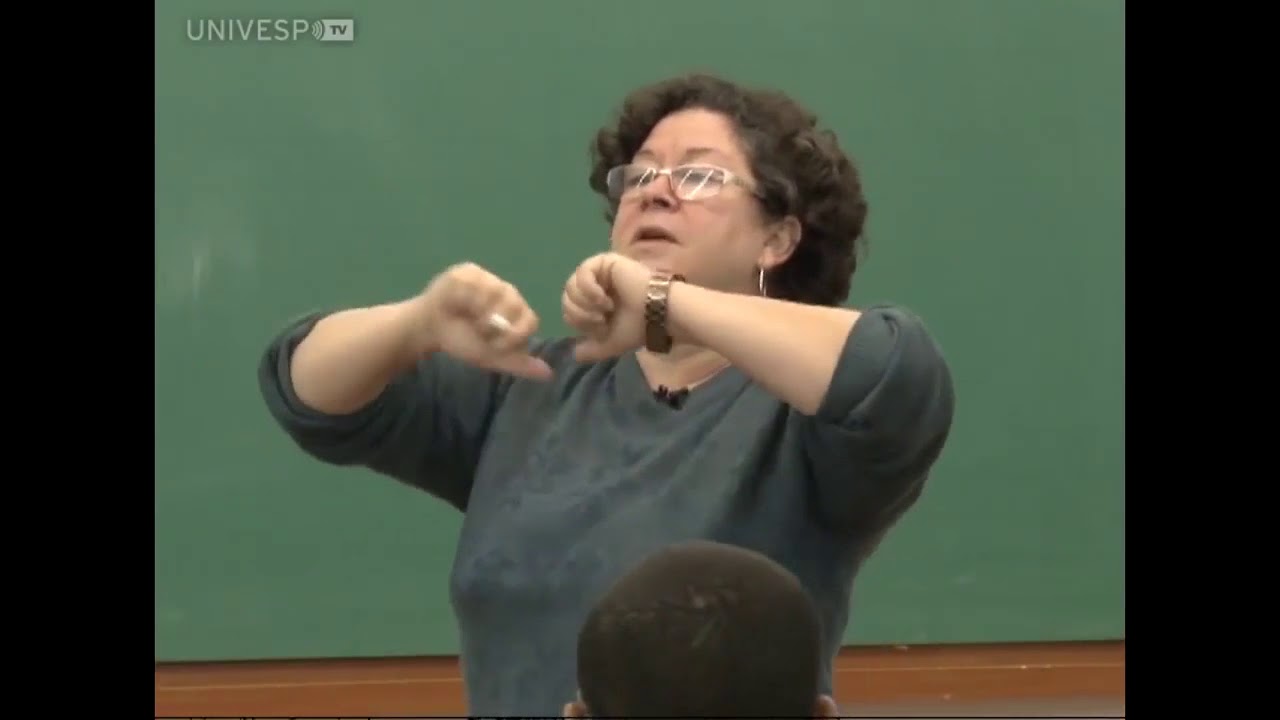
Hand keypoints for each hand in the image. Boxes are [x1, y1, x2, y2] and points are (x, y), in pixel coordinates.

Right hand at [410, 262, 551, 379]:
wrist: (430, 329)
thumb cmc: (463, 341)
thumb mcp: (492, 357)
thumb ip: (519, 364)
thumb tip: (550, 374)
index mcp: (517, 312)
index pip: (530, 321)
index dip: (514, 336)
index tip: (495, 345)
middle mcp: (507, 293)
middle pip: (515, 304)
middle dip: (496, 325)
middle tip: (479, 331)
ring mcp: (489, 279)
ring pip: (496, 292)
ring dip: (480, 312)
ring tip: (467, 317)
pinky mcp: (468, 272)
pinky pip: (475, 282)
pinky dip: (466, 298)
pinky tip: (456, 304)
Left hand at [561, 253, 651, 361]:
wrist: (657, 313)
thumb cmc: (639, 327)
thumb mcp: (611, 343)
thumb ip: (592, 349)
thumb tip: (574, 355)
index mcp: (595, 302)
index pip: (569, 310)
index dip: (580, 323)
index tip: (601, 328)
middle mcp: (596, 285)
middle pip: (567, 298)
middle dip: (580, 314)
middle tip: (601, 319)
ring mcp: (600, 271)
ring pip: (571, 286)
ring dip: (585, 303)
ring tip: (605, 309)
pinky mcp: (606, 261)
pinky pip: (582, 272)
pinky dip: (589, 289)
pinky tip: (604, 299)